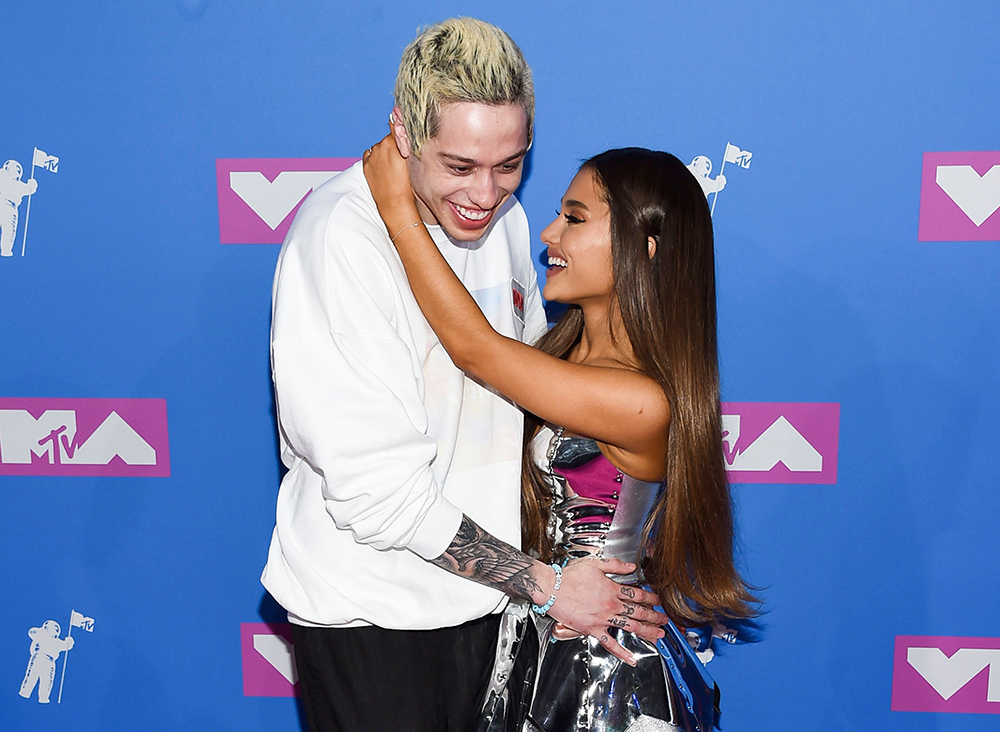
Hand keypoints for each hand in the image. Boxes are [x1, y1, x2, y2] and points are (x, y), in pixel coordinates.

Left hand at [363, 130, 419, 234]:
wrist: (395, 202)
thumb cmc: (408, 184)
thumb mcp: (412, 160)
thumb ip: (407, 144)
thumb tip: (404, 133)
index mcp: (393, 142)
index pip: (396, 128)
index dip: (401, 134)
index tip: (404, 138)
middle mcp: (381, 146)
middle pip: (387, 139)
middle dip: (393, 146)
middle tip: (400, 159)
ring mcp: (372, 156)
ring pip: (379, 148)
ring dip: (384, 153)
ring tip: (392, 166)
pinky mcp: (366, 165)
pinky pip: (369, 156)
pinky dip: (375, 159)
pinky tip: (382, 167)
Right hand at [544, 557, 668, 664]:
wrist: (552, 589)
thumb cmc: (569, 577)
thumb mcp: (594, 564)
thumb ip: (615, 565)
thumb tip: (631, 566)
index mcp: (612, 588)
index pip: (638, 594)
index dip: (651, 597)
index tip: (657, 601)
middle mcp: (610, 605)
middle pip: (638, 611)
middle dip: (654, 616)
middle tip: (664, 620)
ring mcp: (603, 619)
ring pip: (630, 627)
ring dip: (647, 631)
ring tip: (659, 635)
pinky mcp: (593, 629)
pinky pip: (610, 643)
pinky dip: (622, 652)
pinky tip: (631, 658)